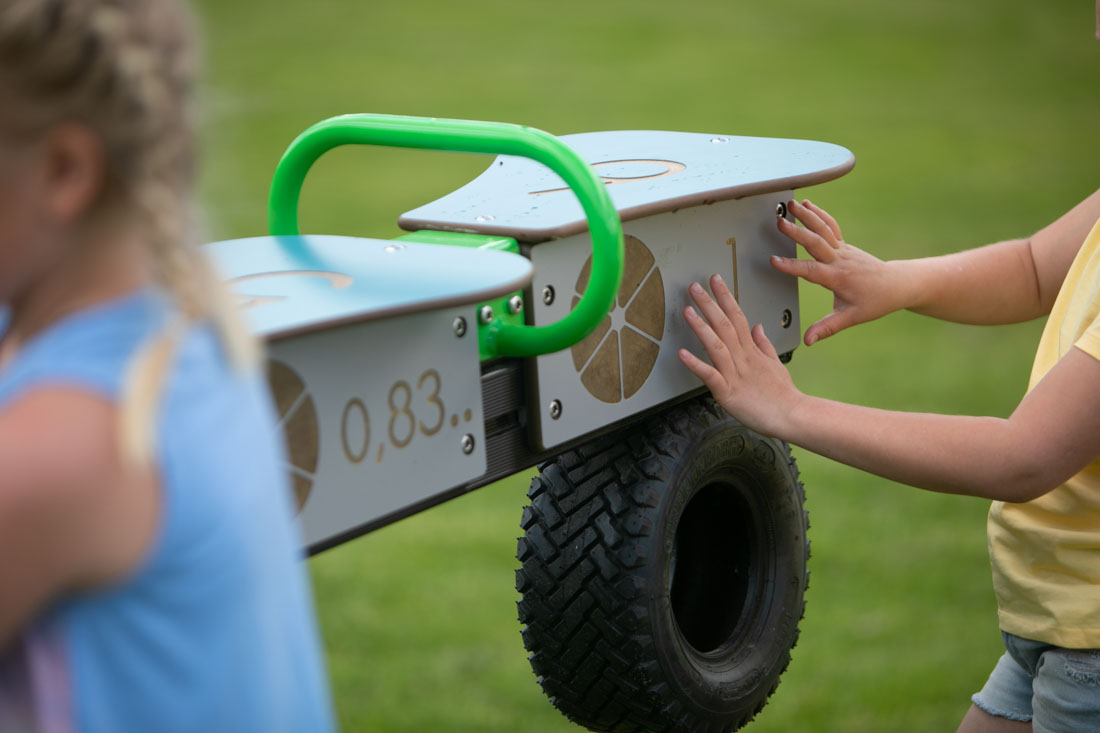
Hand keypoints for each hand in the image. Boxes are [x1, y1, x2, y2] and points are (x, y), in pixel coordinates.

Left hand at [677, 275, 801, 437]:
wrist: (792, 416)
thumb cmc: (782, 394)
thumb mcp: (774, 364)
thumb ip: (763, 344)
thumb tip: (757, 326)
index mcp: (751, 351)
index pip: (737, 317)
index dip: (725, 297)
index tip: (715, 280)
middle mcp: (743, 358)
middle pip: (725, 325)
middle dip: (709, 304)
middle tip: (695, 287)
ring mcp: (735, 374)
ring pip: (716, 345)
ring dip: (701, 327)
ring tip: (688, 311)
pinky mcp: (728, 392)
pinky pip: (710, 376)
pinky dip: (696, 365)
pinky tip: (682, 354)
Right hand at [774, 199, 900, 344]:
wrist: (896, 285)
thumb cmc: (875, 301)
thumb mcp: (850, 318)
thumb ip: (827, 328)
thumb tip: (808, 340)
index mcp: (838, 278)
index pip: (811, 271)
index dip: (792, 266)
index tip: (774, 261)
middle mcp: (840, 260)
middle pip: (816, 242)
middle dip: (797, 232)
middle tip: (779, 223)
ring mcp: (843, 250)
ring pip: (823, 229)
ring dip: (806, 216)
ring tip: (790, 205)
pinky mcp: (844, 245)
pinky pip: (830, 226)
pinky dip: (818, 214)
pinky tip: (806, 205)